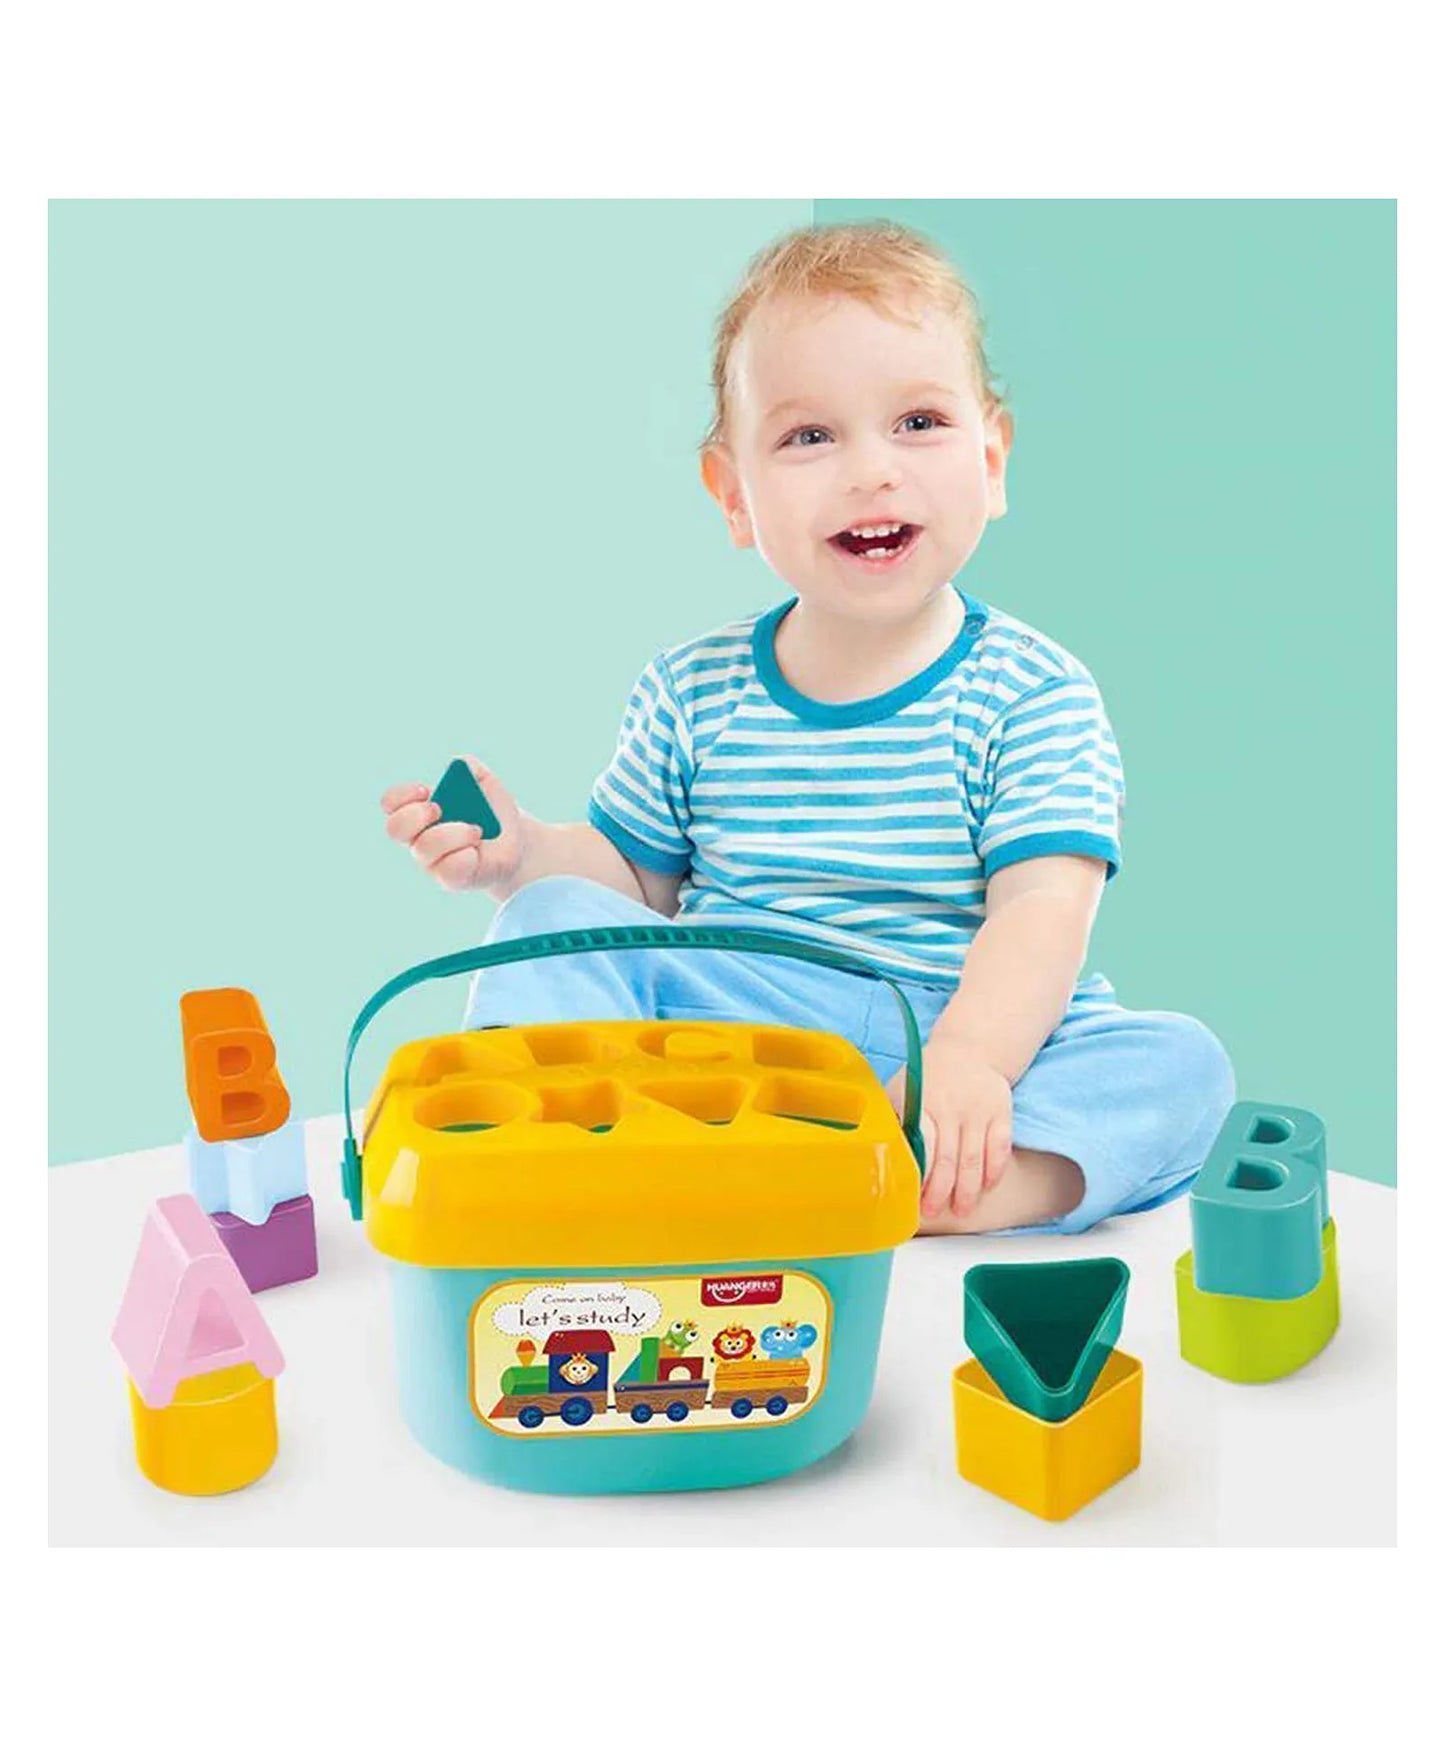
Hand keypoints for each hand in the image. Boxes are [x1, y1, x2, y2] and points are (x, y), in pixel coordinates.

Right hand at [381, 757, 524, 893]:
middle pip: (395, 828)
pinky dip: (465, 855)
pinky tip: (477, 850)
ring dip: (453, 833)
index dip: (402, 796)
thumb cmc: (492, 811)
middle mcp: (418, 837)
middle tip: (441, 809)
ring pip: (424, 848)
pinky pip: (448, 869)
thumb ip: (471, 768)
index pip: (391, 803)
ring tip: (476, 830)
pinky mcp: (450, 879)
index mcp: (419, 810)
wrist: (515, 841)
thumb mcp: (485, 783)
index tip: (425, 790)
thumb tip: (460, 766)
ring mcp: (432, 861)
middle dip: (417, 815)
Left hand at [887, 1038, 1013, 1221]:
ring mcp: (979, 1110)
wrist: (968, 1049)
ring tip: (962, 1210)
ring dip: (969, 1189)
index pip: (923, 1143)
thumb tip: (875, 1157)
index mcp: (923, 1101)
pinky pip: (1000, 1146)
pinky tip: (987, 1187)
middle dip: (941, 1190)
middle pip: (949, 1157)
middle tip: (934, 1211)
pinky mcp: (1001, 1111)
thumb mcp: (902, 1089)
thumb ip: (893, 1120)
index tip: (914, 1195)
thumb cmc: (927, 1078)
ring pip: (975, 1157)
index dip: (920, 1173)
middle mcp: (952, 1106)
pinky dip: (995, 1170)